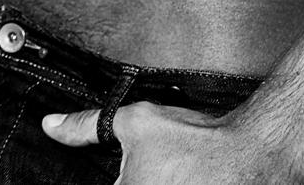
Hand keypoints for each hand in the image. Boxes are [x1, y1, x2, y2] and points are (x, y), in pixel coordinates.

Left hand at [42, 99, 298, 183]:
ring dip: (154, 183)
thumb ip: (86, 127)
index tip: (128, 172)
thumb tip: (52, 125)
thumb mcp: (134, 123)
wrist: (251, 157)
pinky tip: (181, 179)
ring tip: (172, 173)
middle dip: (133, 180)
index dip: (115, 179)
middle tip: (156, 169)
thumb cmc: (194, 141)